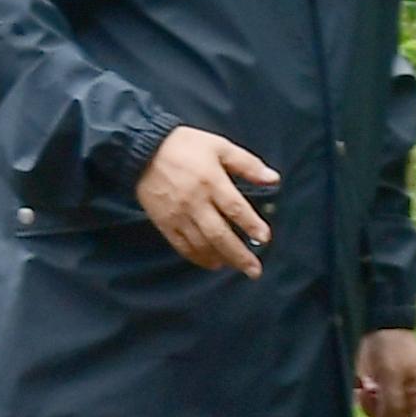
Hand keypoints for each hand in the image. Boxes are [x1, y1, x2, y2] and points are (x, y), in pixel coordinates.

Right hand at [136, 127, 276, 275]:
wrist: (142, 149)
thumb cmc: (185, 146)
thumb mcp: (220, 147)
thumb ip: (247, 164)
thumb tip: (274, 179)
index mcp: (211, 181)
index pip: (235, 209)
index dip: (251, 226)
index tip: (265, 239)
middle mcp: (195, 202)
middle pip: (219, 235)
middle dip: (239, 255)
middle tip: (255, 270)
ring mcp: (178, 215)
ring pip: (201, 244)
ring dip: (221, 258)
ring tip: (236, 267)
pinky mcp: (164, 222)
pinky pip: (182, 245)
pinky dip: (198, 257)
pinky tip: (212, 262)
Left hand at [355, 328, 415, 416]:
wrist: (380, 326)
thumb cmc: (393, 347)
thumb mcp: (392, 373)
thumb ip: (392, 400)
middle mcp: (410, 398)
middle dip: (382, 412)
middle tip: (371, 392)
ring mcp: (394, 395)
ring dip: (370, 407)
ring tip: (366, 386)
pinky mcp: (379, 391)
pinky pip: (372, 408)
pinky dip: (365, 402)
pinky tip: (362, 385)